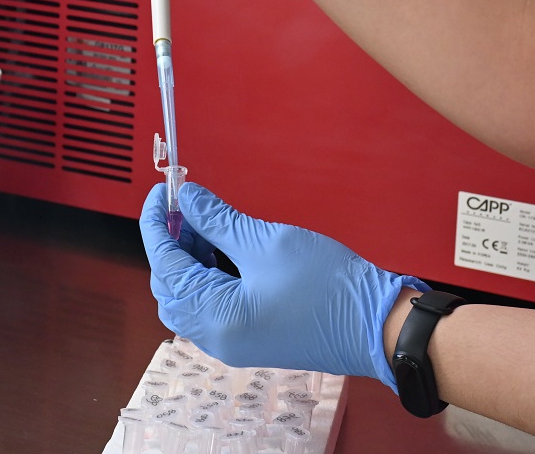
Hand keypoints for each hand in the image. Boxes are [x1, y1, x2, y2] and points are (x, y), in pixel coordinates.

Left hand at [140, 181, 426, 390]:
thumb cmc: (331, 289)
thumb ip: (218, 221)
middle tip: (185, 206)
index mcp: (216, 319)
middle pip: (169, 287)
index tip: (161, 194)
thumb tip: (188, 200)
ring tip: (207, 222)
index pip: (165, 267)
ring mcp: (233, 341)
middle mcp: (218, 339)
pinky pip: (211, 305)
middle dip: (172, 243)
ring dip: (190, 258)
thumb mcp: (266, 243)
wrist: (378, 325)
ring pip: (188, 297)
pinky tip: (223, 247)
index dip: (157, 225)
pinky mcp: (249, 337)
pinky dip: (208, 274)